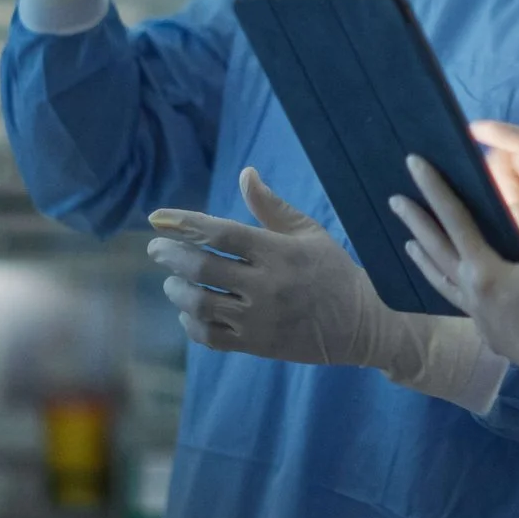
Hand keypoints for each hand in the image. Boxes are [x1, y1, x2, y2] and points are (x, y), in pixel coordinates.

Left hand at [149, 168, 394, 367]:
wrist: (361, 324)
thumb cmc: (332, 271)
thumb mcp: (309, 232)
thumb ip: (271, 206)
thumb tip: (245, 173)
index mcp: (279, 252)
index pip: (221, 233)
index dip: (185, 223)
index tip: (158, 218)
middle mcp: (266, 285)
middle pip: (202, 268)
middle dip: (170, 255)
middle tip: (157, 248)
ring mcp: (259, 319)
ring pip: (200, 304)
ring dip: (177, 290)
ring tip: (173, 281)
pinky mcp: (256, 344)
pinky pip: (210, 336)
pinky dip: (191, 323)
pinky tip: (189, 311)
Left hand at [393, 156, 518, 386]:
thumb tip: (510, 211)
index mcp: (483, 268)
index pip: (453, 218)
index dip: (433, 188)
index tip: (413, 164)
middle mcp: (469, 290)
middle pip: (435, 248)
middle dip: (414, 221)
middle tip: (394, 199)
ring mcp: (474, 314)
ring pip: (439, 279)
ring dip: (422, 257)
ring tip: (407, 242)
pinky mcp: (484, 330)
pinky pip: (457, 299)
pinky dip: (446, 283)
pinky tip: (449, 280)